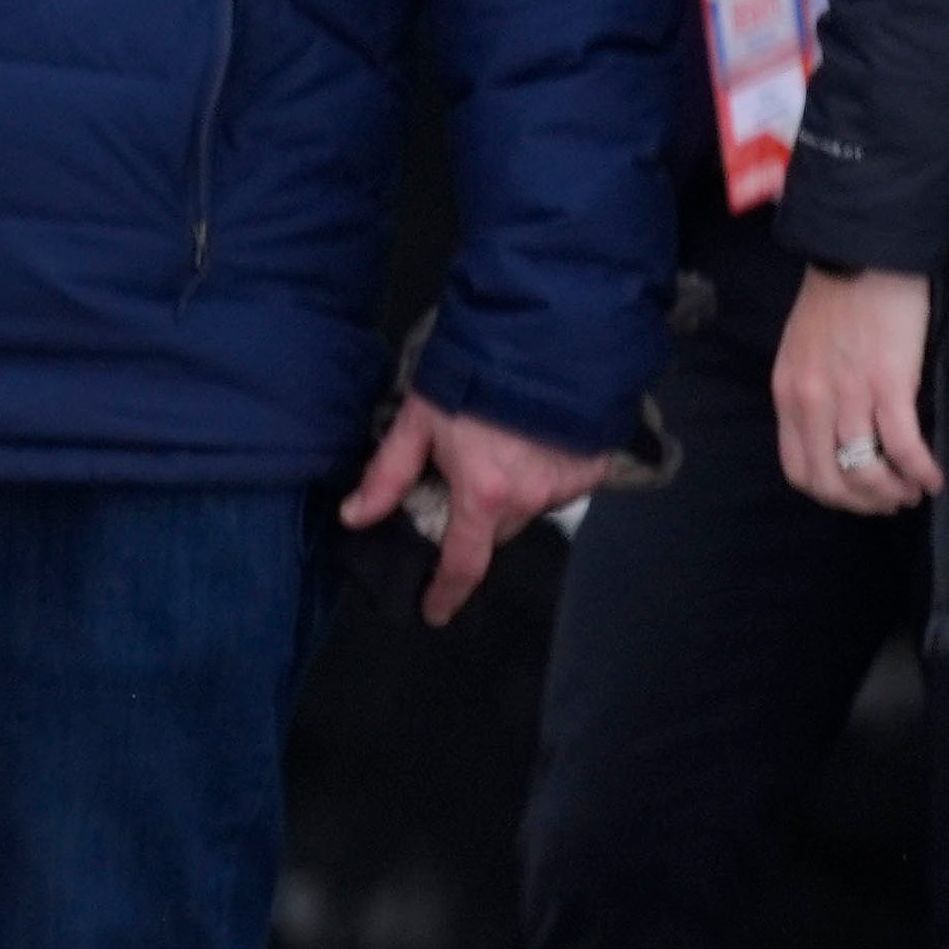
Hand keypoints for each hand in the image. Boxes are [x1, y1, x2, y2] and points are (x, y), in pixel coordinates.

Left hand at [339, 392, 618, 625]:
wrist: (546, 336)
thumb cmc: (474, 375)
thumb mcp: (418, 420)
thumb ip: (387, 475)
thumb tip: (353, 518)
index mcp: (485, 494)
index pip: (463, 564)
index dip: (445, 592)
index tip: (433, 612)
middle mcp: (532, 499)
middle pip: (494, 531)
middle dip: (472, 519)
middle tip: (458, 482)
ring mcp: (568, 485)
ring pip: (527, 509)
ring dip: (508, 493)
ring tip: (496, 449)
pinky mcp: (595, 468)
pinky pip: (558, 486)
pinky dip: (540, 474)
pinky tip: (529, 442)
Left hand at [776, 266, 939, 514]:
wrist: (861, 259)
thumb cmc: (836, 303)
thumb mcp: (800, 354)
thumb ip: (809, 394)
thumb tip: (831, 433)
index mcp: (788, 395)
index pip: (797, 469)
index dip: (829, 494)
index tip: (856, 496)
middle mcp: (811, 402)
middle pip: (829, 481)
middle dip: (863, 503)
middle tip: (890, 502)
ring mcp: (848, 395)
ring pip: (865, 471)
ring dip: (893, 492)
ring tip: (913, 491)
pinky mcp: (888, 384)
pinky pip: (903, 446)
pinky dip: (920, 471)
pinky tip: (934, 478)